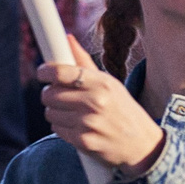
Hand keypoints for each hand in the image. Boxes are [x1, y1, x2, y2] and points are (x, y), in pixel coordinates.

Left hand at [38, 35, 164, 175]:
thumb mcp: (110, 83)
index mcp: (102, 83)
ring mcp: (89, 123)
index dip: (46, 71)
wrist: (142, 144)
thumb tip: (67, 38)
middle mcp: (95, 102)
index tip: (42, 73)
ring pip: (50, 113)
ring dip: (55, 112)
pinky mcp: (84, 142)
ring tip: (70, 113)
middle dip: (50, 94)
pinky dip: (62, 128)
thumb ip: (84, 62)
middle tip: (58, 95)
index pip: (61, 72)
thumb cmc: (122, 109)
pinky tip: (76, 127)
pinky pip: (57, 130)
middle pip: (50, 94)